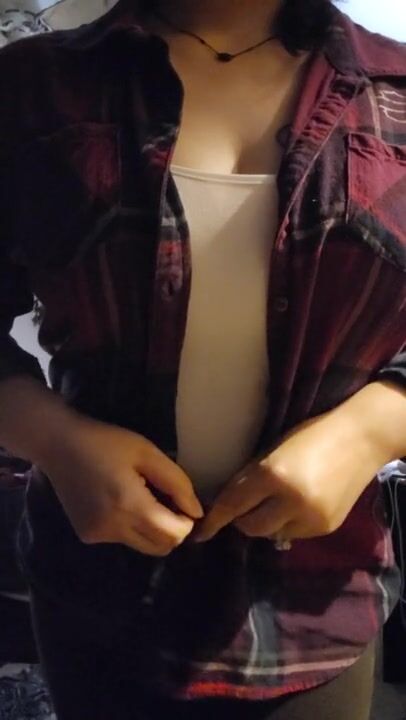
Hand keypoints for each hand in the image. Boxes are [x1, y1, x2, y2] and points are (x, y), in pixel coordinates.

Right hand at [40, 414, 202, 555]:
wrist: (59, 445)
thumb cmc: (107, 442)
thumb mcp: (148, 453)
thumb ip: (177, 483)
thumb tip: (197, 513)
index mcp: (130, 505)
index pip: (174, 535)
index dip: (186, 522)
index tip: (182, 502)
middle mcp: (113, 528)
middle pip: (161, 547)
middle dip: (172, 529)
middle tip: (167, 502)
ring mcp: (98, 536)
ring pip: (143, 546)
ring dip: (152, 530)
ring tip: (143, 499)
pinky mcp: (88, 536)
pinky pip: (123, 540)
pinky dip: (131, 527)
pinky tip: (119, 502)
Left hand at [193, 397, 390, 542]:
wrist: (362, 439)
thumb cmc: (313, 434)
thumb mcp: (275, 448)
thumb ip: (253, 475)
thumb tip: (229, 499)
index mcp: (273, 474)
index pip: (233, 504)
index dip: (215, 520)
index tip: (201, 532)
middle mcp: (291, 501)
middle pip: (250, 527)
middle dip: (241, 520)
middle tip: (243, 507)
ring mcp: (310, 518)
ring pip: (271, 533)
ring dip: (266, 522)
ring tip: (274, 504)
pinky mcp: (325, 528)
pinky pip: (294, 533)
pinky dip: (288, 523)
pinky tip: (297, 505)